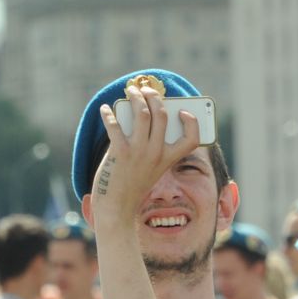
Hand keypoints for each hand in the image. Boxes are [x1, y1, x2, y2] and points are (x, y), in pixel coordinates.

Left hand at [89, 85, 203, 227]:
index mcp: (168, 159)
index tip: (182, 112)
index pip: (192, 139)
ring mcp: (139, 153)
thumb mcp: (150, 168)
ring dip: (134, 97)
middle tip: (145, 89)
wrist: (117, 209)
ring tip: (129, 92)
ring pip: (141, 112)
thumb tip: (141, 114)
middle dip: (153, 96)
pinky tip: (106, 110)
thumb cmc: (132, 186)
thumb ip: (151, 145)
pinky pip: (114, 125)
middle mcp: (156, 154)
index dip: (192, 122)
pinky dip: (109, 114)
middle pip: (161, 114)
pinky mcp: (119, 153)